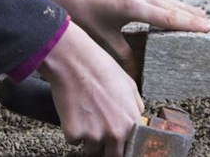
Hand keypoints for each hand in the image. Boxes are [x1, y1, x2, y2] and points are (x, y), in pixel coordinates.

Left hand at [20, 0, 209, 69]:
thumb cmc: (78, 11)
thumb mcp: (102, 37)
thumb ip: (124, 53)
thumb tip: (137, 70)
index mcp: (134, 6)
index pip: (169, 18)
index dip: (191, 24)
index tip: (209, 27)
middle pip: (172, 7)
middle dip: (192, 16)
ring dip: (182, 8)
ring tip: (199, 14)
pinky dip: (167, 3)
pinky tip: (171, 7)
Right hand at [38, 22, 142, 156]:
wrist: (75, 62)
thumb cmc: (101, 69)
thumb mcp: (130, 85)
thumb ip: (136, 106)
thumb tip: (138, 118)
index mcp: (131, 123)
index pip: (130, 149)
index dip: (122, 145)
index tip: (116, 142)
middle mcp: (115, 134)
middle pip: (111, 155)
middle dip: (105, 147)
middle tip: (97, 129)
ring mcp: (94, 135)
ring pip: (90, 149)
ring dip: (87, 138)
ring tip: (84, 115)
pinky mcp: (74, 133)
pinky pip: (72, 140)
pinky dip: (71, 130)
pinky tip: (73, 112)